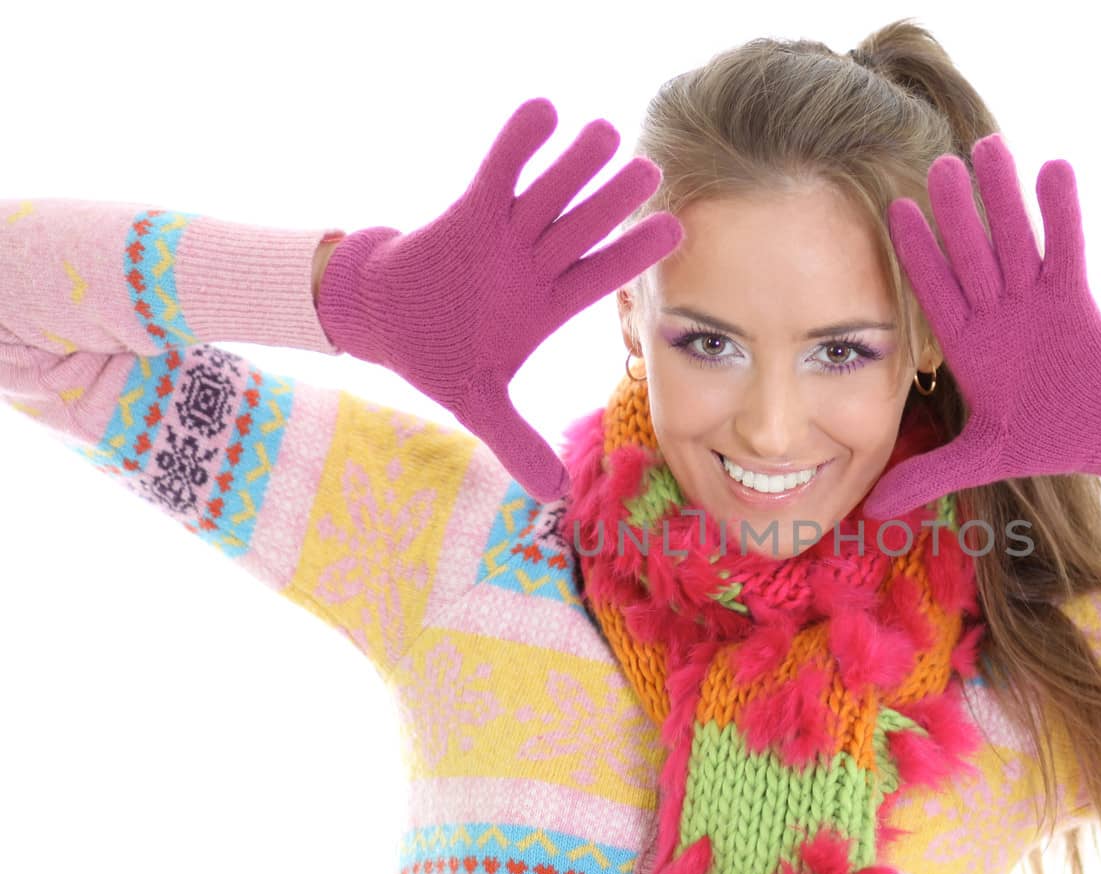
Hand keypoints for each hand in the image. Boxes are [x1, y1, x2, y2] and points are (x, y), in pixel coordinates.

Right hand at [315, 98, 683, 500]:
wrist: (385, 320)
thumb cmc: (437, 356)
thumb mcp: (478, 404)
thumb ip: (516, 442)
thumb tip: (550, 494)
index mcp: (545, 305)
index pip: (599, 276)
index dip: (633, 255)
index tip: (674, 232)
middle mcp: (534, 264)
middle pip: (581, 227)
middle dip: (613, 200)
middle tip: (651, 169)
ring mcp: (504, 235)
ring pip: (547, 193)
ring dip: (574, 164)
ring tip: (606, 131)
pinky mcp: (467, 212)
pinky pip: (497, 173)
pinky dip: (516, 145)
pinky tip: (544, 110)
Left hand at [863, 134, 1100, 519]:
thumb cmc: (1043, 437)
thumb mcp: (979, 460)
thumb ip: (927, 475)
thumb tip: (870, 512)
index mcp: (969, 343)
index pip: (935, 291)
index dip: (916, 253)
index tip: (894, 213)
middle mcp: (998, 312)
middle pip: (972, 252)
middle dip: (956, 212)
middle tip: (936, 164)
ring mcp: (1037, 300)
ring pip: (1015, 238)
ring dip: (1002, 195)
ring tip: (988, 145)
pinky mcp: (1077, 298)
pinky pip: (1068, 247)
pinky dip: (1062, 211)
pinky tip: (1054, 167)